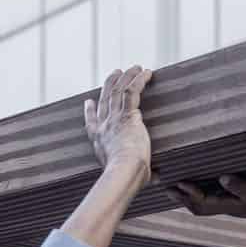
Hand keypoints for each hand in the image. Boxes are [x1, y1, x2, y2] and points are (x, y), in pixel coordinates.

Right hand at [83, 66, 153, 181]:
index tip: (88, 102)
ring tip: (134, 67)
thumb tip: (157, 179)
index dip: (89, 111)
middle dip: (110, 83)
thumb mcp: (134, 176)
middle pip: (104, 99)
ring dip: (127, 76)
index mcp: (99, 142)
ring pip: (117, 90)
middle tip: (115, 73)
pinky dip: (139, 79)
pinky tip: (147, 72)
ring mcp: (114, 119)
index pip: (91, 122)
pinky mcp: (127, 114)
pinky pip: (132, 91)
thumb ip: (145, 174)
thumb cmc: (128, 178)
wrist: (124, 172)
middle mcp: (103, 127)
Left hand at [167, 176, 245, 230]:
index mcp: (231, 205)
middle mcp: (228, 206)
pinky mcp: (238, 201)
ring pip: (203, 203)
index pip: (202, 202)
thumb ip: (244, 186)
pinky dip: (201, 192)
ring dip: (188, 195)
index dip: (188, 193)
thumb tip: (222, 179)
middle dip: (181, 196)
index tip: (177, 182)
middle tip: (166, 185)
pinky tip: (200, 182)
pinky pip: (213, 198)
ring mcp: (232, 205)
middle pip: (197, 206)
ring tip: (176, 184)